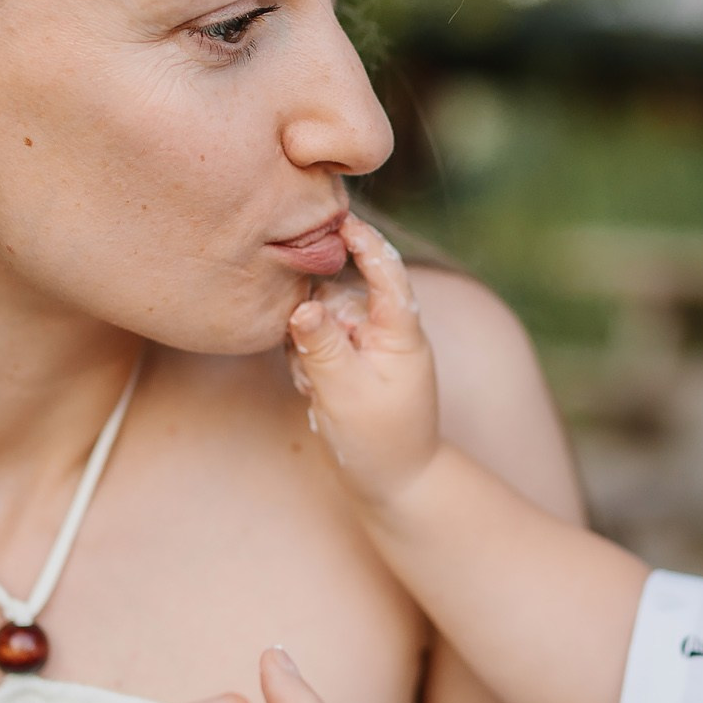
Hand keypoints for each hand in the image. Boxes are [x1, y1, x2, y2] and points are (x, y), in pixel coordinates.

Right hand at [285, 215, 442, 507]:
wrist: (395, 484)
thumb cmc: (380, 442)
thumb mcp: (346, 394)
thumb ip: (322, 347)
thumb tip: (301, 305)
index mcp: (402, 333)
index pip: (387, 272)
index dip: (365, 243)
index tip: (338, 218)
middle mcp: (387, 331)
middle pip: (342, 292)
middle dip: (316, 315)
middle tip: (306, 359)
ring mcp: (368, 346)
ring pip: (322, 318)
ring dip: (308, 344)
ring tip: (311, 385)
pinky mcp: (350, 360)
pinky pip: (317, 342)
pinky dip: (307, 361)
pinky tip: (311, 391)